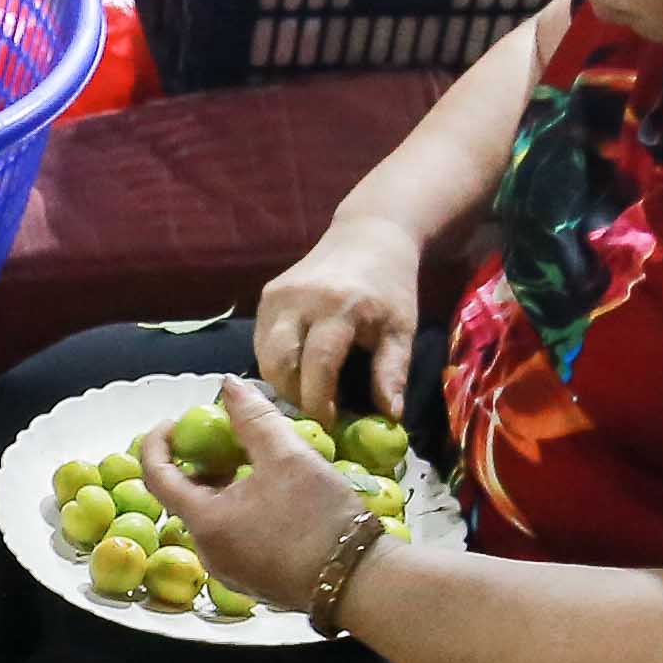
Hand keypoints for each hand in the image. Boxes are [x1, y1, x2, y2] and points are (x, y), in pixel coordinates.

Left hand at [136, 379, 372, 611]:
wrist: (360, 581)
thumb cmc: (319, 516)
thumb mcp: (287, 456)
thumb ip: (253, 417)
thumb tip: (229, 385)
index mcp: (205, 522)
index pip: (157, 475)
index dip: (159, 442)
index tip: (176, 422)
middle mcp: (208, 552)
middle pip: (186, 497)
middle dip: (200, 462)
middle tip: (228, 437)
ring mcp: (231, 571)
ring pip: (212, 518)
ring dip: (223, 486)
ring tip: (256, 462)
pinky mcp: (254, 581)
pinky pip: (233, 537)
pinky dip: (239, 510)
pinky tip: (274, 496)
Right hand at [253, 214, 423, 421]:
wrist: (368, 237)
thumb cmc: (389, 289)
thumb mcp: (400, 330)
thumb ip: (392, 373)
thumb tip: (388, 418)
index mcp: (339, 307)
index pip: (318, 364)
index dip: (319, 401)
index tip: (330, 424)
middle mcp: (300, 299)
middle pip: (278, 363)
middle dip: (294, 397)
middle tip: (315, 414)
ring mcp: (277, 296)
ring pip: (264, 356)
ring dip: (282, 383)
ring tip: (307, 395)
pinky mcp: (267, 296)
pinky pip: (262, 342)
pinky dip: (276, 364)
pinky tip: (298, 372)